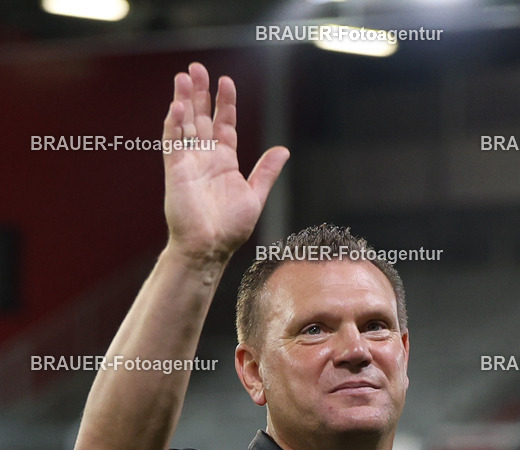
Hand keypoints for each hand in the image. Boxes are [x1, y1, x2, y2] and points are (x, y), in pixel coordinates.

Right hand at [162, 61, 288, 264]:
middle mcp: (206, 158)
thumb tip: (283, 150)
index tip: (226, 82)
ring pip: (185, 124)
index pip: (224, 125)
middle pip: (201, 118)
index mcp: (225, 162)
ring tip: (184, 77)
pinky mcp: (176, 171)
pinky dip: (174, 124)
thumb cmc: (230, 229)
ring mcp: (189, 163)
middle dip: (200, 93)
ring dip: (184, 101)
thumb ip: (266, 172)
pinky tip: (178, 106)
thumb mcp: (254, 196)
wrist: (209, 248)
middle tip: (197, 68)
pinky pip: (173, 142)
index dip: (225, 103)